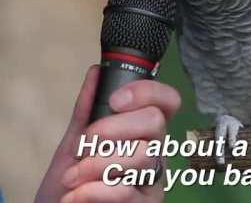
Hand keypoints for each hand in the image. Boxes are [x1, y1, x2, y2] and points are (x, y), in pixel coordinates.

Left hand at [35, 65, 180, 202]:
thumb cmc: (73, 178)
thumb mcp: (75, 140)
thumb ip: (87, 108)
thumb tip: (96, 71)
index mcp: (144, 128)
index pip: (168, 100)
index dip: (147, 92)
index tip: (115, 99)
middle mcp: (156, 149)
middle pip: (155, 121)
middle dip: (114, 128)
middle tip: (85, 142)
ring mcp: (154, 178)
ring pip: (143, 155)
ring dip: (98, 164)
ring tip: (72, 176)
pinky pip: (129, 191)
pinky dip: (95, 190)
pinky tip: (75, 194)